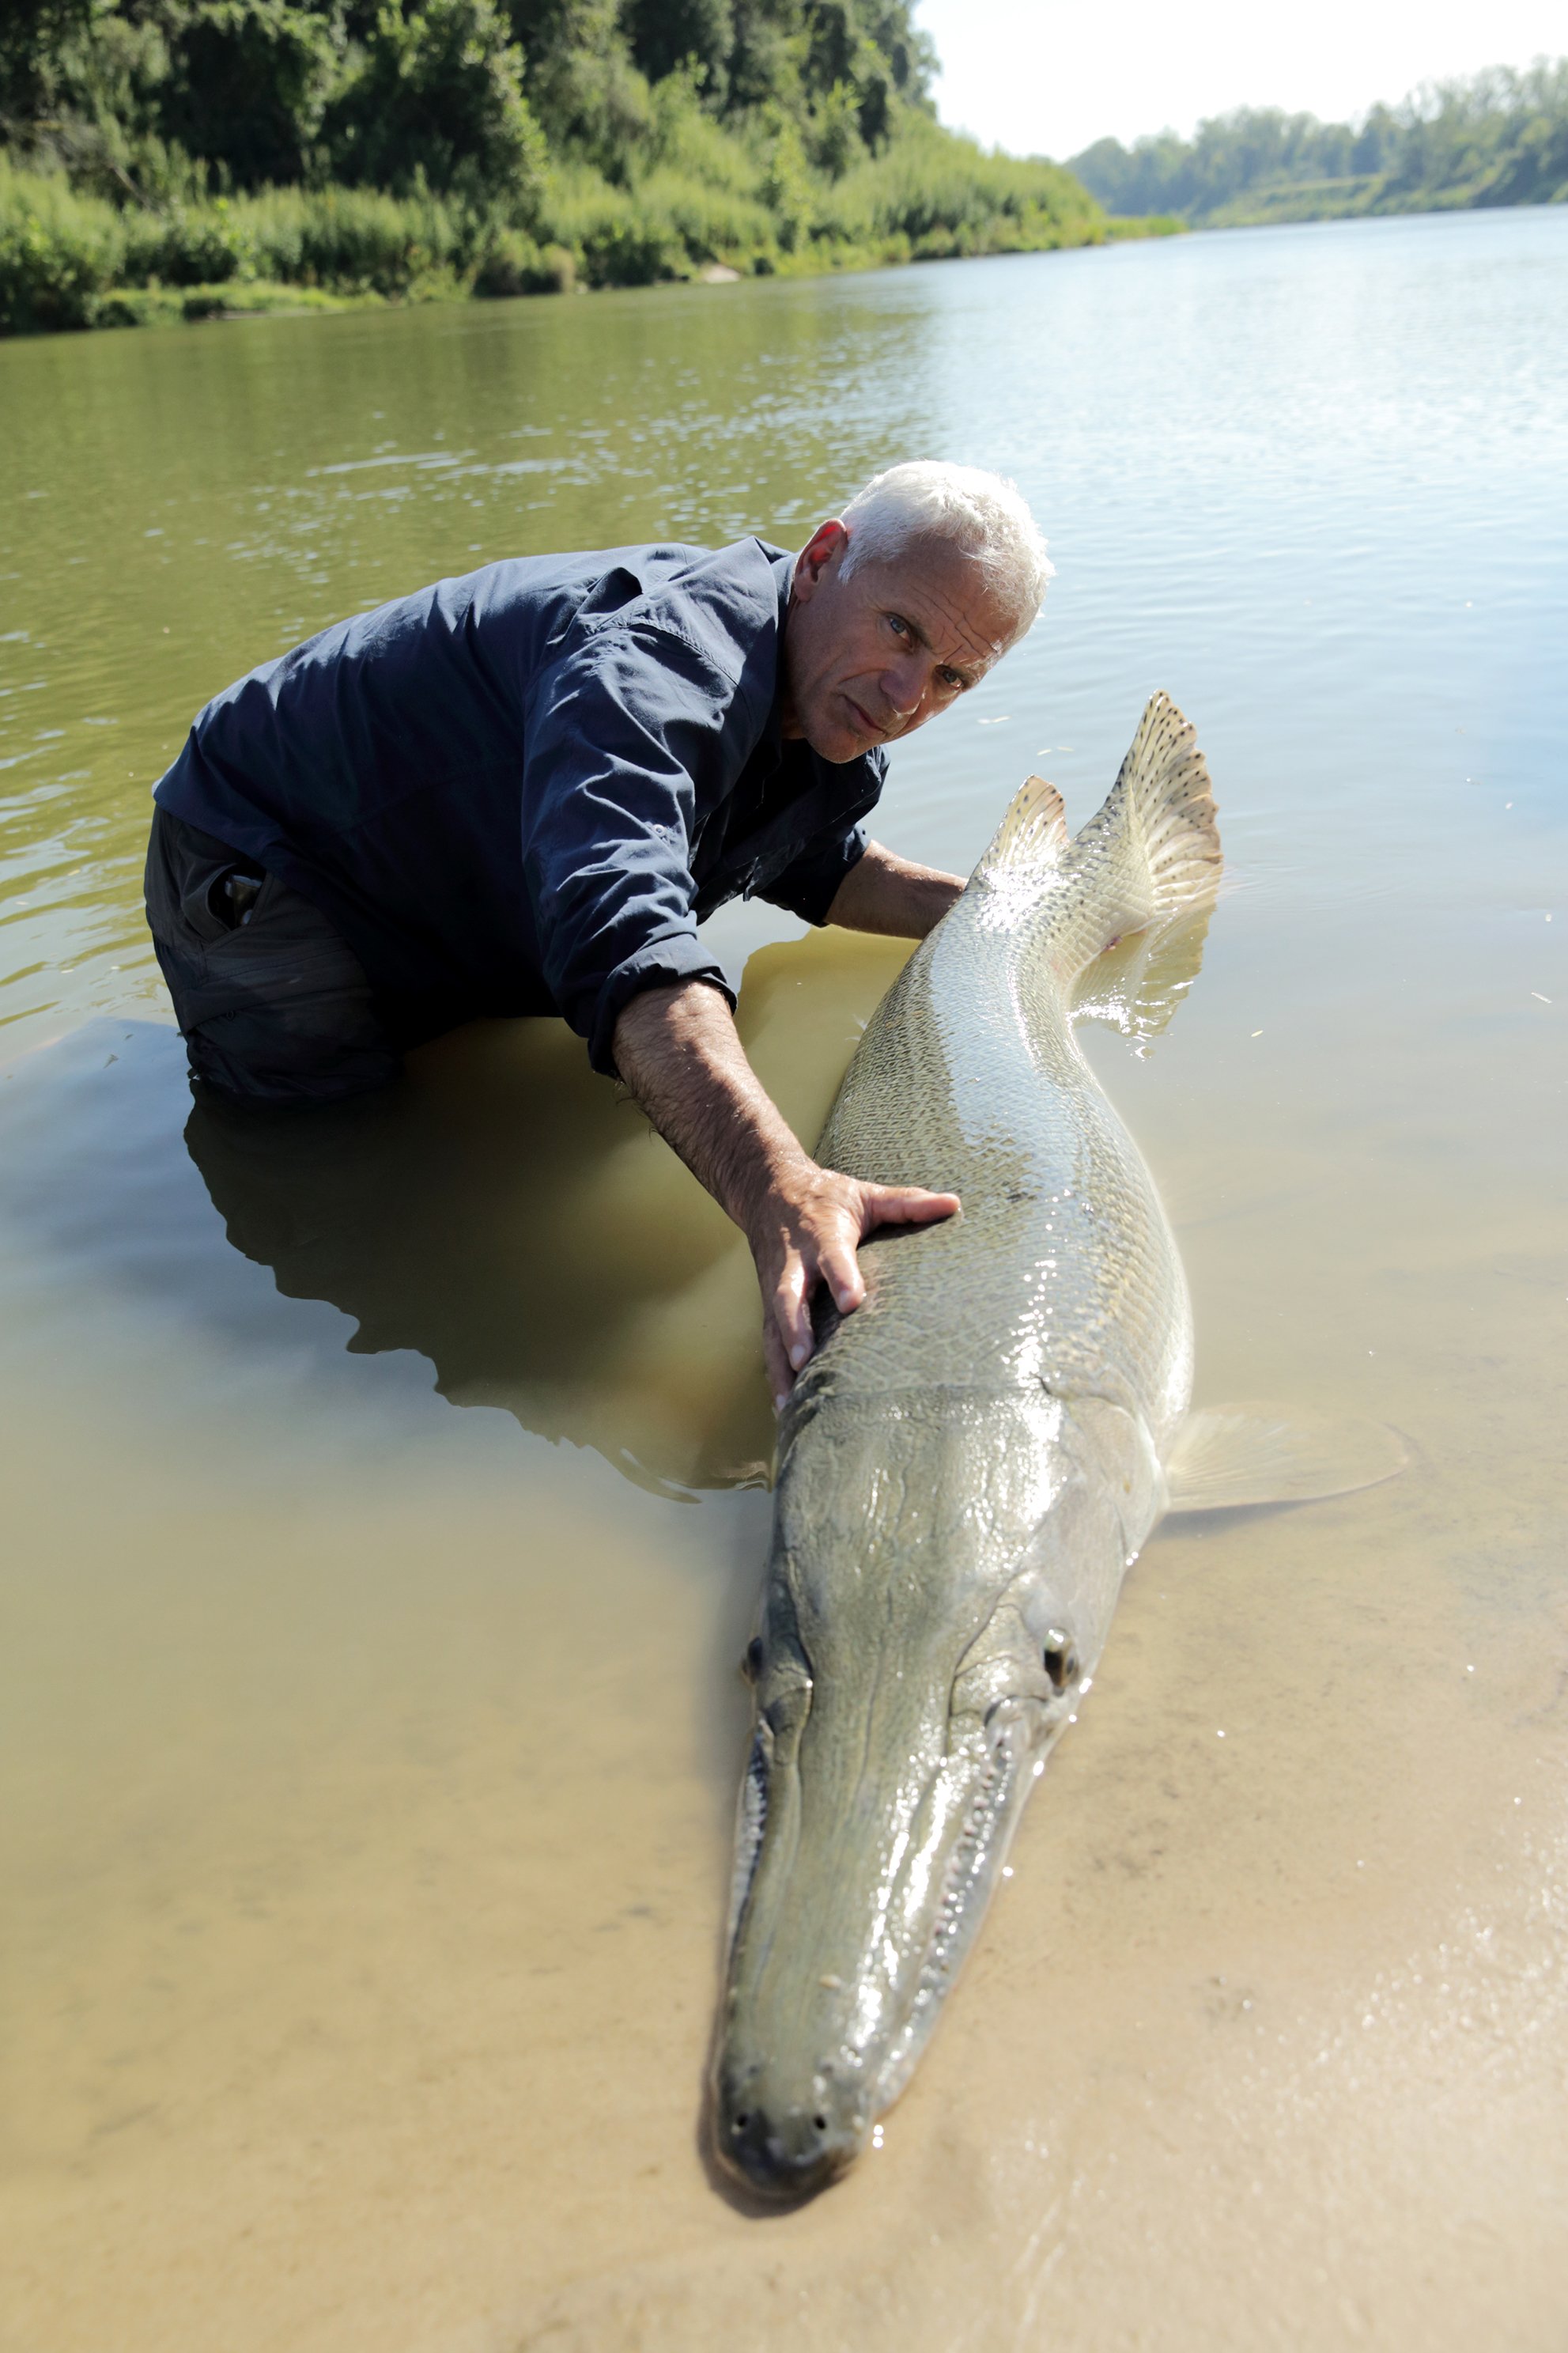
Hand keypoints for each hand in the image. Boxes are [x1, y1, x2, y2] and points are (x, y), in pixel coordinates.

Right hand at [747, 1160, 959, 1407]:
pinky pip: (769, 1340)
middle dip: (795, 1329)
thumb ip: (907, 1203)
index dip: (841, 1278)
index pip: (832, 1257)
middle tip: (803, 1361)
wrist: (768, 1190)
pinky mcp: (769, 1304)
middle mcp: (794, 1263)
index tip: (853, 1302)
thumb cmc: (827, 1198)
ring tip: (789, 1401)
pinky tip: (784, 1405)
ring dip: (780, 1363)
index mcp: (822, 1235)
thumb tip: (954, 1203)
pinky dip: (774, 1373)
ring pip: (773, 1325)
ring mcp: (776, 1286)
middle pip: (788, 1297)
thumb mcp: (866, 1195)